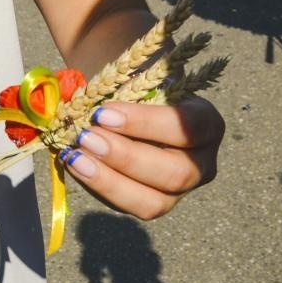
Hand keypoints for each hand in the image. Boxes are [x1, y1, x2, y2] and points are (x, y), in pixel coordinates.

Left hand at [57, 97, 223, 219]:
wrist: (130, 104)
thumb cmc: (136, 87)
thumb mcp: (136, 76)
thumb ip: (121, 83)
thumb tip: (84, 96)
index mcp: (207, 123)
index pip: (187, 127)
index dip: (145, 123)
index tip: (103, 113)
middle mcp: (202, 162)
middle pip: (175, 172)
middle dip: (126, 157)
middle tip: (86, 137)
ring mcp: (181, 191)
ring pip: (154, 201)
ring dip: (109, 180)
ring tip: (76, 156)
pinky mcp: (155, 204)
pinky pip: (130, 206)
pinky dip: (99, 186)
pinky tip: (74, 165)